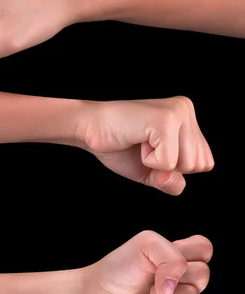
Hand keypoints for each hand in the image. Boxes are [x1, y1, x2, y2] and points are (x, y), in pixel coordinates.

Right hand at [81, 95, 213, 193]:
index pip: (204, 163)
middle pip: (198, 165)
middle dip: (168, 167)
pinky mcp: (166, 119)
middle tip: (143, 147)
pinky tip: (137, 141)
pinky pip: (169, 162)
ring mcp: (177, 112)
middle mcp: (186, 110)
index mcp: (188, 119)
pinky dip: (149, 161)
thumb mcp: (152, 171)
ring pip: (187, 164)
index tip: (151, 151)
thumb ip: (171, 181)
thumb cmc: (119, 146)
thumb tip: (176, 183)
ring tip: (141, 143)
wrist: (89, 129)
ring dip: (158, 163)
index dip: (175, 168)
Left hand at [83, 231, 211, 293]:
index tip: (162, 254)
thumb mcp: (147, 244)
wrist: (96, 293)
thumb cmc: (120, 267)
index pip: (205, 249)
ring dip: (162, 293)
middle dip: (174, 272)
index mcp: (181, 261)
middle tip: (152, 277)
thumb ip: (173, 257)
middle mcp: (184, 285)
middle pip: (203, 274)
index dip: (188, 250)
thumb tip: (175, 288)